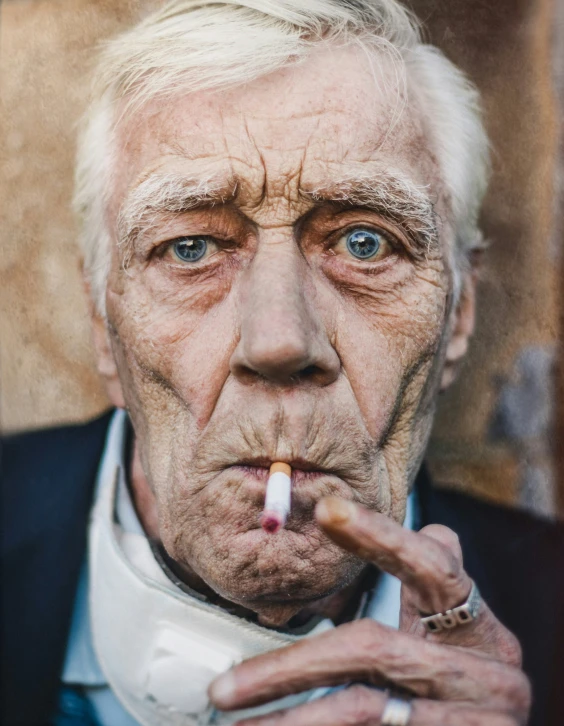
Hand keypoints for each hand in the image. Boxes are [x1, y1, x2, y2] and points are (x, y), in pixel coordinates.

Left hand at [208, 497, 530, 724]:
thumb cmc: (467, 687)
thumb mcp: (463, 637)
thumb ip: (438, 588)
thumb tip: (432, 526)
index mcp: (479, 626)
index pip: (432, 568)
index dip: (380, 536)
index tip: (326, 509)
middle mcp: (489, 673)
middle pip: (375, 649)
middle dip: (291, 667)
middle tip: (224, 688)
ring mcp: (480, 720)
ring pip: (366, 710)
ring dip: (293, 721)